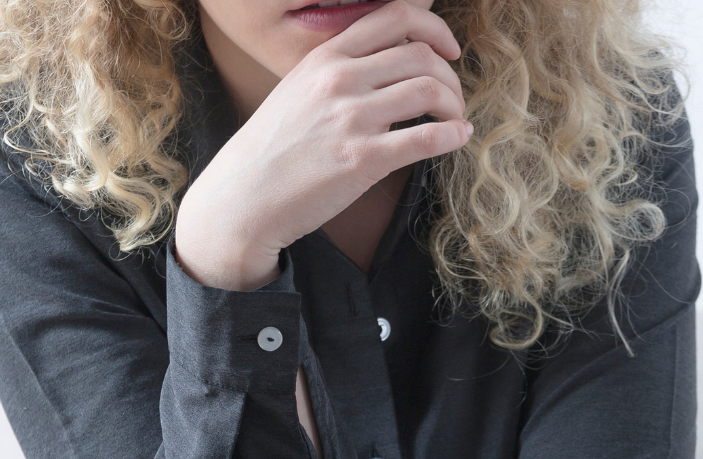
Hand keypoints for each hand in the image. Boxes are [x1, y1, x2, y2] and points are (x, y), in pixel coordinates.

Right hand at [175, 2, 471, 289]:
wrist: (244, 197)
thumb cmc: (272, 149)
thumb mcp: (298, 89)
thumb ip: (339, 71)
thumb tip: (388, 67)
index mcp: (326, 57)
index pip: (396, 16)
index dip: (435, 29)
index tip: (449, 51)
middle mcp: (340, 80)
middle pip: (422, 55)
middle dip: (450, 76)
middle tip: (453, 98)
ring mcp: (351, 118)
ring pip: (430, 90)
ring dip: (454, 104)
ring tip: (454, 120)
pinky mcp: (363, 159)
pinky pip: (426, 138)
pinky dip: (453, 135)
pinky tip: (458, 137)